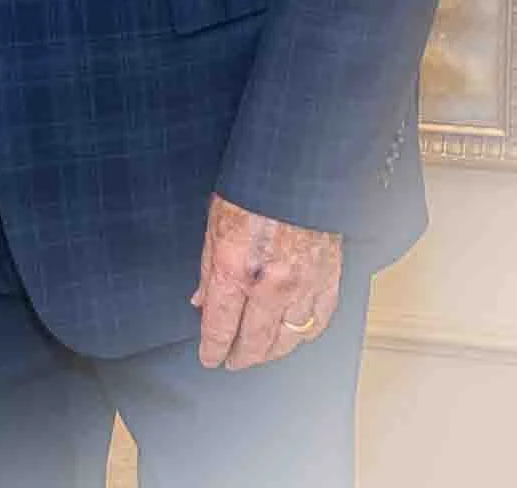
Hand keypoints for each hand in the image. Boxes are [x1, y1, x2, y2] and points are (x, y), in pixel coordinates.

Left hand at [192, 192, 341, 370]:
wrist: (297, 169)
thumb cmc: (251, 186)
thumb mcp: (214, 221)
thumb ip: (208, 267)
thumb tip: (201, 301)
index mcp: (234, 267)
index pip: (220, 326)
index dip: (212, 348)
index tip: (208, 358)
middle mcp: (268, 284)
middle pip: (253, 341)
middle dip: (239, 357)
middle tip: (231, 362)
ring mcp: (302, 285)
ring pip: (287, 340)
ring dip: (270, 352)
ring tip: (259, 354)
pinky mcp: (328, 279)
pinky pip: (318, 321)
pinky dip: (305, 334)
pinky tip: (294, 336)